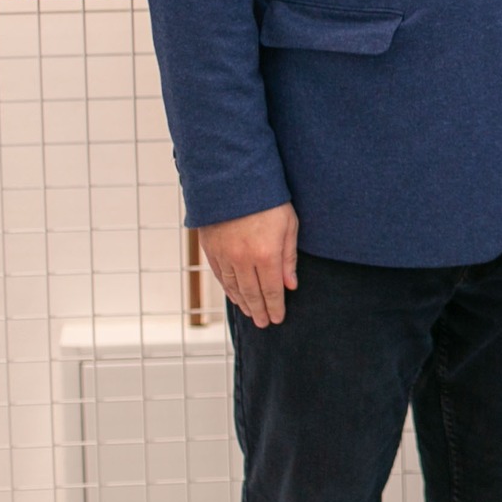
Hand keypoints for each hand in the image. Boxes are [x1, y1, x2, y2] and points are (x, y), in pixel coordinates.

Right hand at [199, 202, 298, 327]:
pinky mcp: (211, 248)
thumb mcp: (289, 224)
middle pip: (252, 293)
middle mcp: (243, 259)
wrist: (233, 178)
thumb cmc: (268, 198)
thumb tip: (291, 285)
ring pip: (234, 287)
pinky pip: (220, 276)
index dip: (275, 307)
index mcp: (266, 254)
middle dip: (259, 310)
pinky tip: (235, 295)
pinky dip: (228, 289)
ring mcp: (224, 254)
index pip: (272, 290)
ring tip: (251, 313)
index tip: (278, 319)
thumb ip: (289, 257)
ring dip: (243, 303)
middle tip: (264, 323)